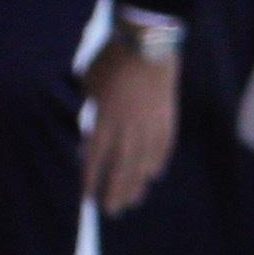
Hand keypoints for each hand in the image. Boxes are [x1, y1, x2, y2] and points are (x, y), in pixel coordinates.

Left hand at [81, 39, 180, 214]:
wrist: (148, 42)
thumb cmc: (111, 61)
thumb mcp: (89, 86)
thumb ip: (89, 113)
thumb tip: (87, 132)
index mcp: (104, 123)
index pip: (94, 163)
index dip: (90, 183)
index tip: (86, 199)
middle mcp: (128, 131)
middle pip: (122, 171)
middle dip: (115, 194)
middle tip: (112, 211)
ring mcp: (151, 127)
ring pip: (144, 165)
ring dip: (137, 186)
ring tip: (133, 202)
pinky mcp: (167, 119)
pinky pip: (162, 149)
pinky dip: (157, 163)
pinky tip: (153, 174)